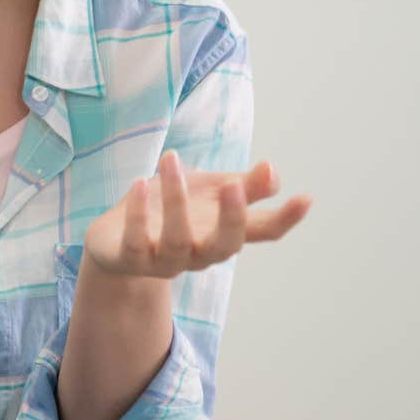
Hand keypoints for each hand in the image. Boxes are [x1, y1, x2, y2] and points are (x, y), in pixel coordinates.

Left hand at [84, 152, 311, 279]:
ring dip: (176, 200)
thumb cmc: (170, 212)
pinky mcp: (129, 259)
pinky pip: (135, 241)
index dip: (285, 219)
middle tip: (234, 187)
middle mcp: (197, 253)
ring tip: (171, 159)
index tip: (306, 198)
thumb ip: (242, 186)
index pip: (262, 232)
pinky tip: (140, 183)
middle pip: (224, 247)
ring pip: (176, 241)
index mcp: (221, 234)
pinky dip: (138, 214)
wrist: (114, 239)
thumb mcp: (207, 193)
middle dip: (231, 219)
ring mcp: (163, 260)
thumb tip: (274, 170)